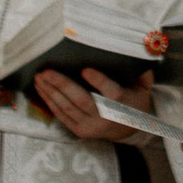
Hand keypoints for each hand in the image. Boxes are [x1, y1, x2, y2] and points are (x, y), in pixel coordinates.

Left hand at [32, 65, 152, 147]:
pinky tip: (41, 90)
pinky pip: (62, 116)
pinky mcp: (80, 131)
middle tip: (46, 71)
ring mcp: (90, 126)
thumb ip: (142, 71)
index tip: (85, 70)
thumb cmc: (134, 103)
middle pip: (81, 100)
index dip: (98, 81)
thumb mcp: (144, 88)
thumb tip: (140, 51)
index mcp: (122, 105)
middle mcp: (105, 117)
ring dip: (51, 92)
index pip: (111, 93)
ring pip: (67, 108)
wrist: (128, 131)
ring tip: (39, 77)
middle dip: (62, 85)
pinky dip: (50, 102)